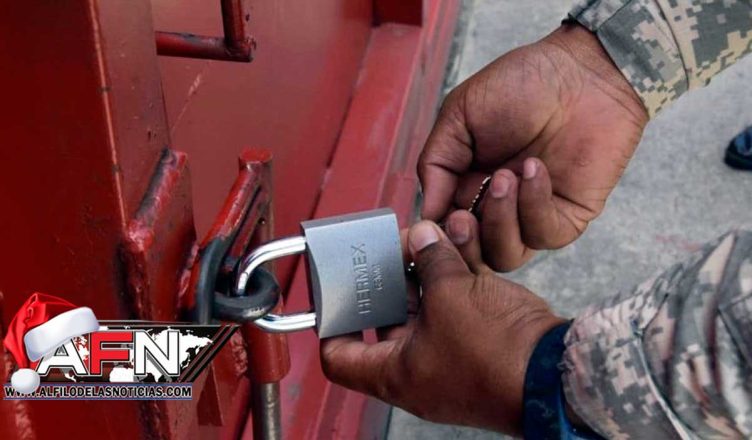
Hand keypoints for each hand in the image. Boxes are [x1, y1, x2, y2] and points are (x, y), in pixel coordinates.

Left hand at [320, 214, 564, 433]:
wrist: (559, 374)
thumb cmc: (496, 354)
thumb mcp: (451, 296)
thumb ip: (431, 260)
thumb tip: (422, 236)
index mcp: (395, 373)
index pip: (340, 356)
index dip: (331, 324)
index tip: (333, 294)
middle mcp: (419, 369)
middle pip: (388, 319)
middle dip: (391, 278)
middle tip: (391, 247)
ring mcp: (450, 357)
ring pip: (427, 307)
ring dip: (428, 270)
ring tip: (428, 235)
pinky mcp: (479, 344)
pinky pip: (457, 307)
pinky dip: (456, 277)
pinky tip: (459, 242)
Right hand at [419, 23, 647, 270]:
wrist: (582, 71)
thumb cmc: (521, 84)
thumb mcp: (459, 115)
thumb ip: (436, 164)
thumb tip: (425, 213)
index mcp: (466, 186)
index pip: (446, 230)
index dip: (438, 236)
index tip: (430, 228)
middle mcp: (497, 207)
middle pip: (473, 255)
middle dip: (464, 242)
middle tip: (463, 217)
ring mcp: (532, 215)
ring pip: (505, 255)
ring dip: (499, 222)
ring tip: (504, 178)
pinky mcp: (567, 216)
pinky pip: (543, 235)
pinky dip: (533, 205)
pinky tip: (534, 169)